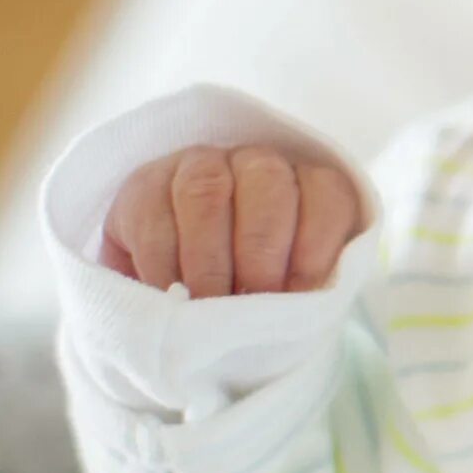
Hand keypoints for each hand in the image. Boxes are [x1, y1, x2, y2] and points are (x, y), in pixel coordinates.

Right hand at [102, 145, 363, 296]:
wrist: (177, 283)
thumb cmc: (250, 288)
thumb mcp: (287, 288)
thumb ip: (300, 289)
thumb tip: (297, 309)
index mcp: (307, 184)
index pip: (326, 194)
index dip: (317, 245)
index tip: (301, 295)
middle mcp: (257, 163)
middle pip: (267, 181)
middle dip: (260, 249)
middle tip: (249, 298)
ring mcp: (199, 165)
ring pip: (205, 191)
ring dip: (208, 257)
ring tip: (207, 302)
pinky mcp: (146, 184)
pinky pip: (154, 215)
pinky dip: (163, 262)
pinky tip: (169, 292)